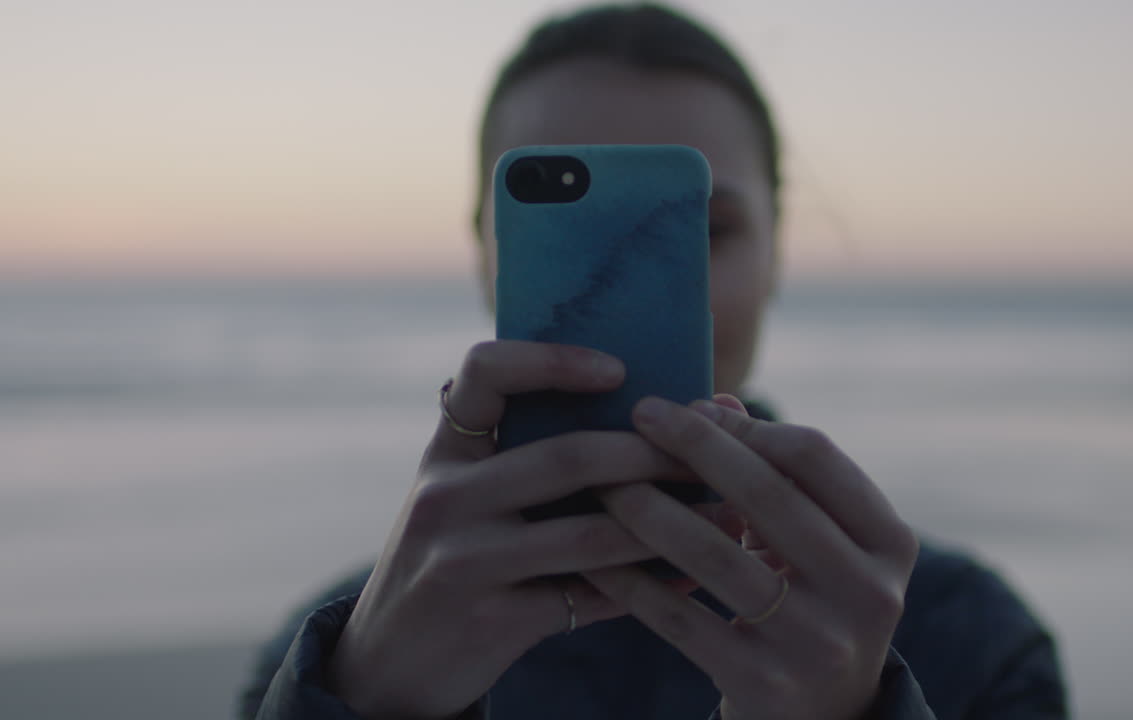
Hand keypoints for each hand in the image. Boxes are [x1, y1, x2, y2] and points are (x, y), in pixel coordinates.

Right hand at [327, 341, 687, 719]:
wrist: (386, 668)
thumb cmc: (451, 564)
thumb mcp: (465, 501)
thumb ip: (527, 459)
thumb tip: (646, 415)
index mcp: (446, 453)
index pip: (485, 372)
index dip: (553, 360)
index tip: (619, 370)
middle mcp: (445, 498)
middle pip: (567, 455)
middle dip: (655, 453)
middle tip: (715, 452)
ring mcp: (463, 561)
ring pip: (591, 534)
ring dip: (672, 524)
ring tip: (729, 516)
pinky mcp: (489, 622)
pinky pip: (591, 599)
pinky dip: (650, 588)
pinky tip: (693, 580)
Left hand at [582, 395, 918, 719]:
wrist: (824, 719)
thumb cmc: (813, 604)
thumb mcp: (818, 544)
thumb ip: (776, 473)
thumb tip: (715, 400)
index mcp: (889, 543)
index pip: (815, 456)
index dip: (748, 424)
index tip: (692, 404)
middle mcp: (868, 592)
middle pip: (768, 496)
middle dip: (696, 447)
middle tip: (641, 414)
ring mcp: (819, 642)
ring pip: (718, 556)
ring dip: (652, 508)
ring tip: (607, 479)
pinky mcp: (765, 684)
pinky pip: (680, 619)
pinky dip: (631, 582)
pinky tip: (593, 553)